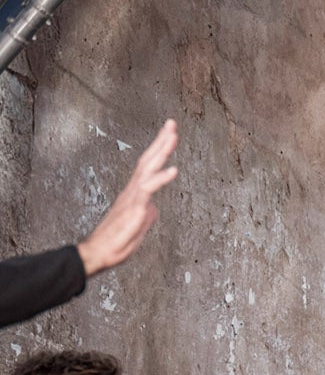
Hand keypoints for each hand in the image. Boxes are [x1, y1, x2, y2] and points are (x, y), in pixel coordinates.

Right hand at [77, 120, 178, 276]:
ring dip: (162, 150)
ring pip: (148, 167)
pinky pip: (149, 189)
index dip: (159, 150)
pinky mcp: (134, 207)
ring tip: (173, 134)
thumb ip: (148, 213)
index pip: (149, 166)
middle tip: (172, 122)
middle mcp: (133, 190)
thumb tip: (154, 208)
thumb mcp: (139, 225)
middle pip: (149, 159)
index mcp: (136, 192)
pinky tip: (174, 169)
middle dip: (161, 140)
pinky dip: (162, 177)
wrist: (100, 252)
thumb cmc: (117, 240)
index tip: (169, 134)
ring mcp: (133, 196)